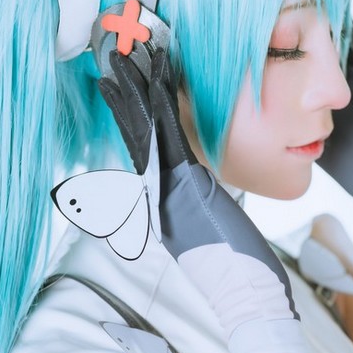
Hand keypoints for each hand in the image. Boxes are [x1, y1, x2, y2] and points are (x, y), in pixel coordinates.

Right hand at [99, 49, 312, 352]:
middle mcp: (158, 195)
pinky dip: (160, 103)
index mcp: (163, 204)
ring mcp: (169, 188)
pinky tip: (154, 78)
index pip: (141, 152)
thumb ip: (197, 211)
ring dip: (133, 91)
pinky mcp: (187, 181)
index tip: (117, 94)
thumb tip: (197, 200)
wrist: (243, 293)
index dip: (127, 119)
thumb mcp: (210, 237)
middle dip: (121, 97)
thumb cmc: (236, 272)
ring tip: (120, 60)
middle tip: (109, 64)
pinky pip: (170, 134)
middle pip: (134, 134)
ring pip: (145, 128)